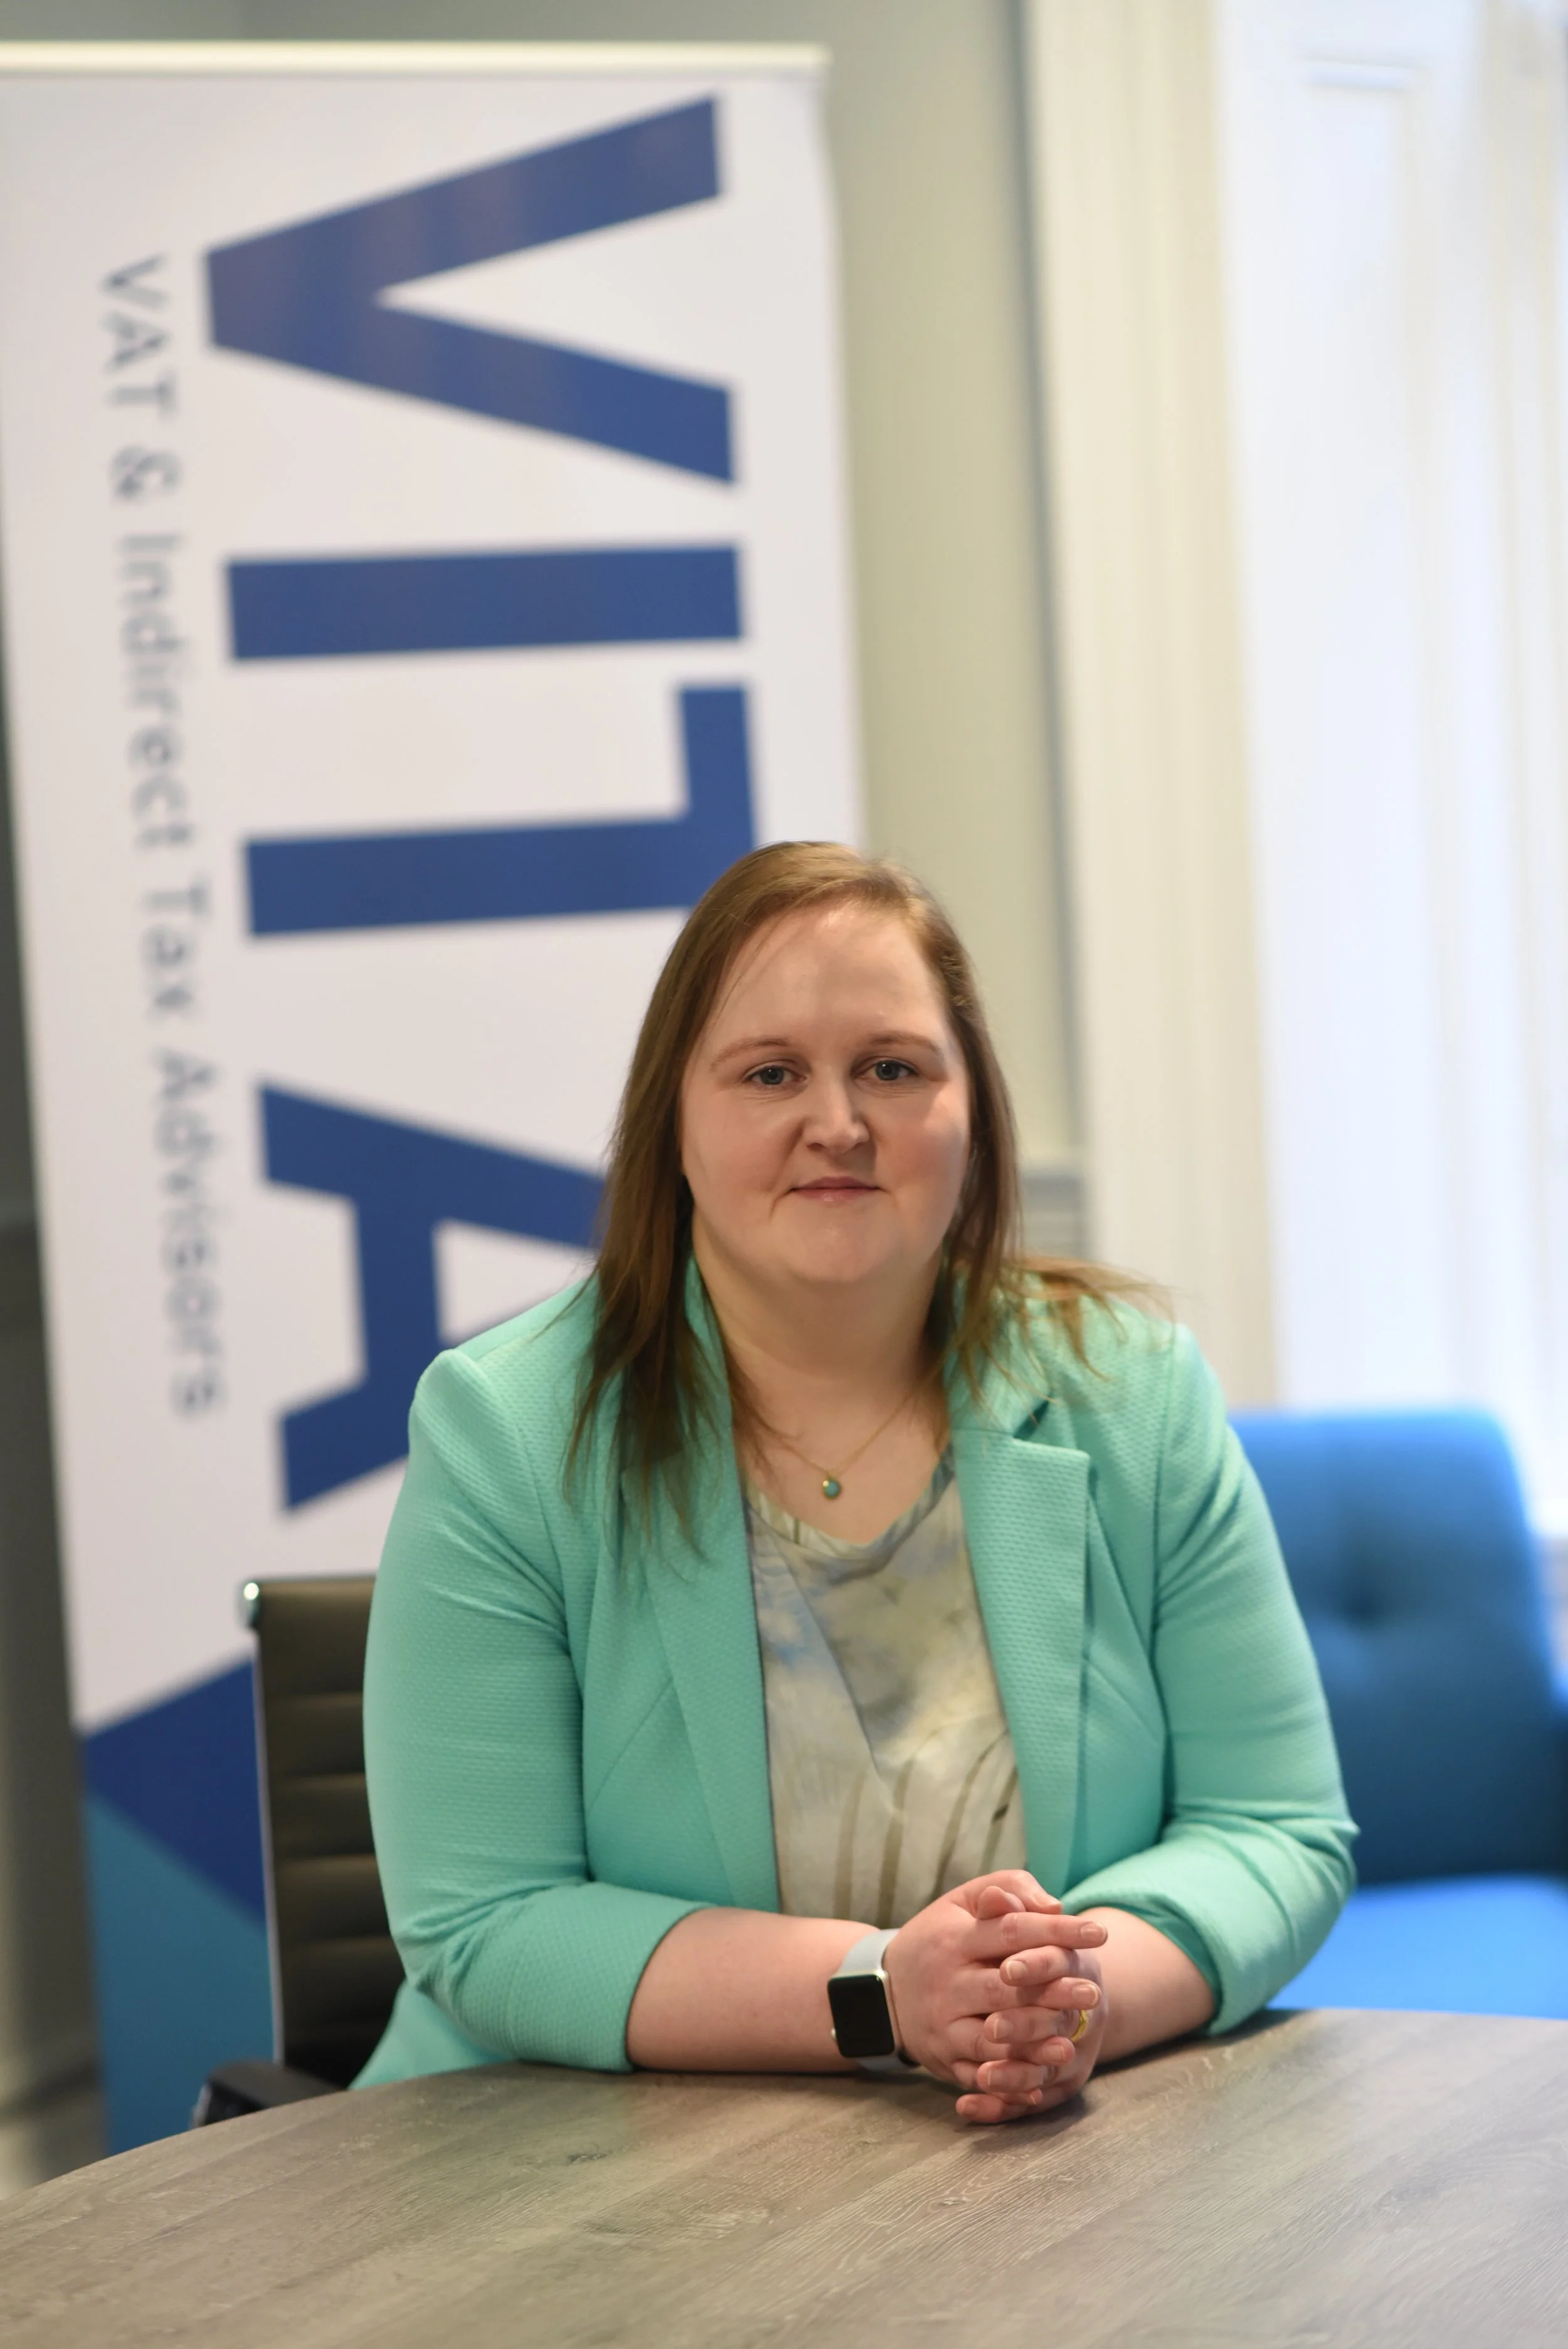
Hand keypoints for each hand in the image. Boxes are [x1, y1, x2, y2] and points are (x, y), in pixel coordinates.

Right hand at [881, 1872, 1107, 2124]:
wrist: (883, 1991)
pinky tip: (1040, 2082)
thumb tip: (1053, 1906)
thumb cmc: (939, 1937)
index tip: (1097, 1933)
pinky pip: (979, 2076)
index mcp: (954, 1939)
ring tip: (1073, 2041)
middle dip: (1052, 1991)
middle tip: (1094, 1992)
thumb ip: (1008, 1889)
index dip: (1055, 1932)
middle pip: (1004, 1988)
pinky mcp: (945, 2060)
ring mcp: (944, 2026)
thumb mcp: (962, 1901)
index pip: (1011, 1930)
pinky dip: (1009, 2083)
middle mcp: (946, 1983)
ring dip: (1034, 2041)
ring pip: (991, 2038)